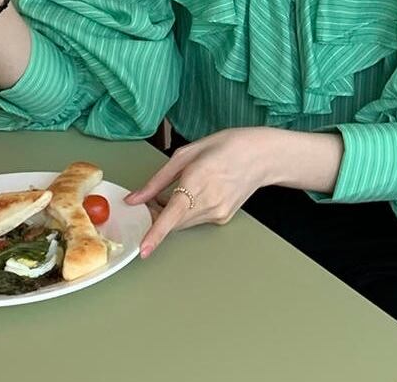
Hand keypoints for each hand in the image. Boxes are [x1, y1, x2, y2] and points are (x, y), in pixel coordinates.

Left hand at [123, 127, 277, 258]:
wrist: (262, 155)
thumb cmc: (227, 146)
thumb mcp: (187, 153)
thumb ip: (158, 180)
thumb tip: (135, 199)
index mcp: (198, 179)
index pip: (173, 213)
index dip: (156, 233)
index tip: (143, 249)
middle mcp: (210, 201)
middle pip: (173, 221)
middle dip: (157, 215)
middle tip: (152, 198)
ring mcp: (218, 212)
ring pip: (183, 223)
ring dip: (172, 214)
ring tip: (179, 190)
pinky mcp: (223, 218)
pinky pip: (196, 221)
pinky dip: (187, 213)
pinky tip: (196, 195)